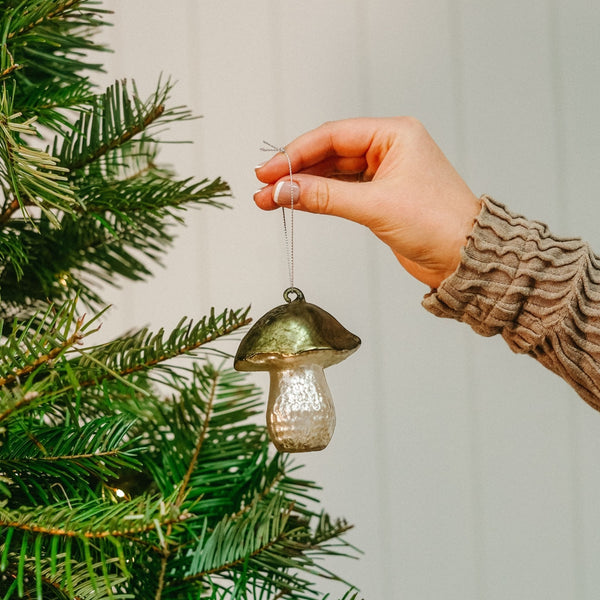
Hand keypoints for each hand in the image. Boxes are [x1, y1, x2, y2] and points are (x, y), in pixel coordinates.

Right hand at [254, 117, 480, 288]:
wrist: (465, 259)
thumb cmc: (439, 225)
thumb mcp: (376, 206)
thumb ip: (325, 196)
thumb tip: (283, 191)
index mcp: (395, 135)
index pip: (333, 136)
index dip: (296, 153)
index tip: (268, 171)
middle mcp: (389, 149)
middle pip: (329, 153)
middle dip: (295, 171)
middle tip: (263, 188)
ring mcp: (384, 173)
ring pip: (333, 173)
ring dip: (303, 186)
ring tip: (271, 200)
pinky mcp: (381, 197)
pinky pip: (342, 191)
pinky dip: (319, 197)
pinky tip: (298, 202)